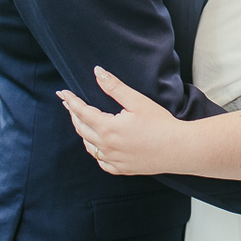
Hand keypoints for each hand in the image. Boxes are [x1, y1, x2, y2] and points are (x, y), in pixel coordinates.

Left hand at [58, 66, 183, 175]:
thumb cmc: (160, 123)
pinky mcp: (121, 168)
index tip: (62, 93)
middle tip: (68, 103)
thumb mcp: (137, 101)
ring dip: (82, 132)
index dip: (71, 101)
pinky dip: (95, 150)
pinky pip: (101, 160)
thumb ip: (115, 87)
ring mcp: (113, 159)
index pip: (81, 112)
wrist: (178, 149)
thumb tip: (98, 72)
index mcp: (108, 128)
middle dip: (73, 114)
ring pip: (89, 146)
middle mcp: (106, 146)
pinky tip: (97, 146)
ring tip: (81, 121)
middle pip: (81, 129)